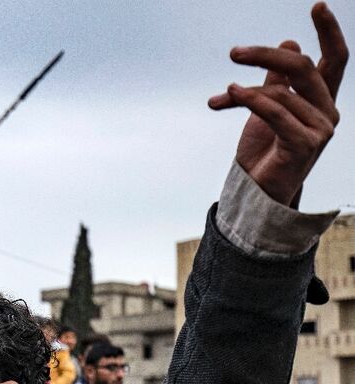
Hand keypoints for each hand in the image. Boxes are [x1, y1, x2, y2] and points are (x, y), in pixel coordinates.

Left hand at [208, 2, 346, 206]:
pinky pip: (275, 112)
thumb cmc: (265, 151)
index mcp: (321, 99)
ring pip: (280, 92)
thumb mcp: (267, 108)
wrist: (256, 192)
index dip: (330, 31)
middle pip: (302, 67)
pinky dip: (250, 100)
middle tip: (234, 52)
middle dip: (266, 56)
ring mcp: (320, 129)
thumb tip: (290, 43)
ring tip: (223, 95)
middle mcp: (328, 111)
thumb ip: (277, 80)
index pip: (335, 59)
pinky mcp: (305, 144)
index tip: (317, 5)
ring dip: (244, 91)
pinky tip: (228, 95)